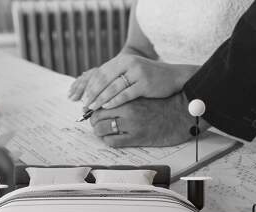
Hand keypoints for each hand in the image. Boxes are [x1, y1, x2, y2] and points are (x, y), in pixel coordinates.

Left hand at [68, 54, 198, 109]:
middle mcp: (129, 63)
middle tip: (84, 105)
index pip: (100, 73)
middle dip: (92, 93)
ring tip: (92, 108)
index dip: (89, 85)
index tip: (81, 97)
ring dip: (100, 99)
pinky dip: (114, 101)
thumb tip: (94, 89)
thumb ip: (115, 76)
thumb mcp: (131, 71)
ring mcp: (137, 73)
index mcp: (123, 60)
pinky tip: (106, 108)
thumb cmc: (149, 77)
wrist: (174, 77)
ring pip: (112, 87)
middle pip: (104, 79)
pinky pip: (125, 94)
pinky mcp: (145, 84)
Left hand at [90, 92, 209, 146]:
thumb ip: (123, 95)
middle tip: (94, 121)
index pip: (100, 101)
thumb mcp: (140, 94)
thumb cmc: (161, 103)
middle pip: (97, 116)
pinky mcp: (136, 138)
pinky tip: (110, 138)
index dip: (93, 107)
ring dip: (98, 131)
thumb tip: (104, 101)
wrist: (181, 114)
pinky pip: (113, 142)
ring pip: (102, 129)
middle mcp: (127, 111)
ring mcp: (131, 125)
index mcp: (127, 97)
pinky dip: (107, 140)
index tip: (90, 109)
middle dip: (93, 120)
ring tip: (101, 130)